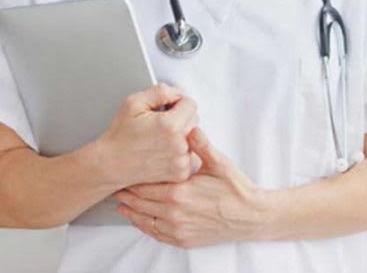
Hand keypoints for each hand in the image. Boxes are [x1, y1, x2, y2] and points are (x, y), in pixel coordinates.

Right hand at [95, 83, 198, 186]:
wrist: (110, 164)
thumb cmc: (120, 136)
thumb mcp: (134, 103)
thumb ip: (160, 92)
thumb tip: (177, 92)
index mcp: (170, 125)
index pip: (191, 104)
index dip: (176, 103)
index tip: (164, 110)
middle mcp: (179, 145)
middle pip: (194, 120)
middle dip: (180, 118)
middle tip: (159, 124)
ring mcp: (181, 162)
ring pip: (193, 138)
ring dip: (182, 135)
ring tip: (160, 139)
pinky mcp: (180, 174)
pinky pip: (189, 154)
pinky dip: (180, 152)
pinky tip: (162, 151)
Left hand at [113, 127, 270, 247]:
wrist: (251, 217)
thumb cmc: (237, 190)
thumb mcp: (220, 163)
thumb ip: (202, 145)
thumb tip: (190, 128)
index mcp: (180, 192)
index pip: (145, 185)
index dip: (131, 179)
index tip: (122, 172)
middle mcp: (174, 213)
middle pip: (141, 203)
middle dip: (127, 194)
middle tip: (115, 186)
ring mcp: (177, 229)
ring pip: (144, 220)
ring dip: (131, 212)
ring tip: (121, 204)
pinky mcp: (183, 239)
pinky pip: (156, 234)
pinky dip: (144, 227)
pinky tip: (140, 221)